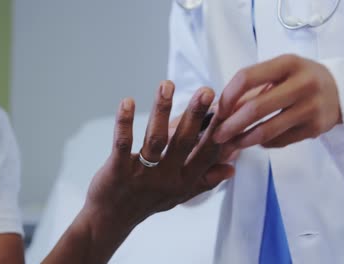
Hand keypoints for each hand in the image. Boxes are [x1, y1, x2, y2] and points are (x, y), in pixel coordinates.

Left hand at [43, 81, 233, 263]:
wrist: (112, 219)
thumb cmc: (147, 202)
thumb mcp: (180, 195)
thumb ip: (206, 180)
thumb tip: (232, 168)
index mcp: (184, 181)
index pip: (207, 153)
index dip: (219, 130)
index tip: (229, 106)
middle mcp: (167, 177)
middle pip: (184, 142)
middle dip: (196, 115)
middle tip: (206, 90)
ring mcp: (142, 174)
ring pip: (155, 138)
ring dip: (162, 110)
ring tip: (167, 85)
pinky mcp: (118, 170)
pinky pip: (123, 143)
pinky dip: (124, 123)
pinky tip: (127, 102)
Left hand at [213, 54, 342, 148]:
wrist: (339, 90)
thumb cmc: (298, 79)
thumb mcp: (278, 72)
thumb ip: (250, 89)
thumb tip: (218, 111)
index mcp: (288, 64)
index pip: (247, 77)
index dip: (228, 96)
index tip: (219, 110)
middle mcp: (303, 84)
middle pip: (256, 108)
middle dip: (231, 125)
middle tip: (217, 135)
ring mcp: (311, 108)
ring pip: (267, 130)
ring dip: (243, 140)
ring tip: (230, 143)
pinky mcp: (315, 128)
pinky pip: (279, 141)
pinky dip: (262, 143)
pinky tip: (254, 141)